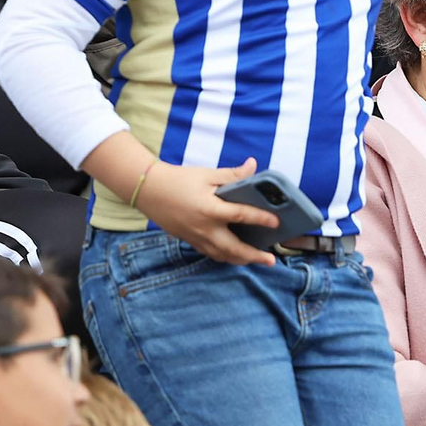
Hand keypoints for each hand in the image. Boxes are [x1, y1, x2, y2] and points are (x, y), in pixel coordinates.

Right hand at [134, 157, 281, 266]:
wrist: (148, 190)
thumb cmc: (179, 180)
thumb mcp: (207, 174)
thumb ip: (233, 175)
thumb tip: (254, 165)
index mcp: (209, 209)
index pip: (241, 216)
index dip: (261, 219)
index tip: (276, 223)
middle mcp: (203, 228)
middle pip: (233, 248)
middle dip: (253, 256)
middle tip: (271, 260)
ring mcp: (195, 237)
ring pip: (221, 255)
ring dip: (240, 260)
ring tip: (257, 260)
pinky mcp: (189, 240)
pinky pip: (210, 253)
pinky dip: (225, 256)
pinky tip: (235, 255)